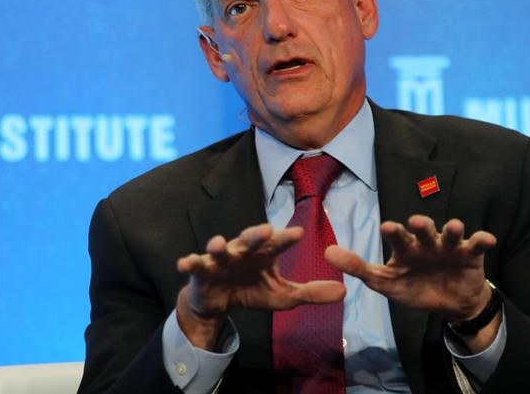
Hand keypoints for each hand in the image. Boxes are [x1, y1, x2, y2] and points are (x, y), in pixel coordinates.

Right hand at [176, 223, 345, 347]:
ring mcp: (221, 259)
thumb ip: (311, 293)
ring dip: (219, 245)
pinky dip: (190, 263)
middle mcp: (243, 250)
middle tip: (266, 229)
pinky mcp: (202, 271)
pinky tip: (184, 263)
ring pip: (221, 248)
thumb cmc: (253, 290)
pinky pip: (195, 265)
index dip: (287, 238)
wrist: (219, 300)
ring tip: (219, 244)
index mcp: (264, 254)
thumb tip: (344, 292)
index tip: (299, 232)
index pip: (278, 244)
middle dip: (256, 234)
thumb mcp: (283, 296)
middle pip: (250, 239)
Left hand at [325, 215, 496, 321]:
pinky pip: (476, 244)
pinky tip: (486, 239)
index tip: (387, 228)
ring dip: (451, 229)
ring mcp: (448, 247)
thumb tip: (326, 252)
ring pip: (449, 233)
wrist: (449, 303)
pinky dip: (481, 240)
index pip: (398, 237)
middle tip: (416, 223)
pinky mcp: (470, 255)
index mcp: (406, 248)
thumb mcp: (386, 283)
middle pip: (424, 230)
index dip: (394, 232)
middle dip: (421, 225)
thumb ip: (358, 268)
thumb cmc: (414, 287)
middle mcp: (426, 243)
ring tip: (453, 227)